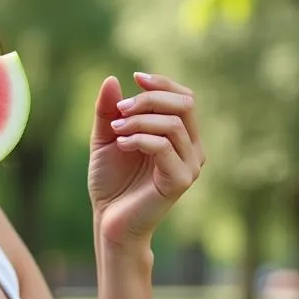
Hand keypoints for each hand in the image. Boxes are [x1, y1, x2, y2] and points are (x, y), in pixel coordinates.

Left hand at [88, 72, 204, 248]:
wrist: (108, 220)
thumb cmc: (110, 181)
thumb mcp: (106, 138)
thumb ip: (109, 111)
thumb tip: (113, 79)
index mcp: (180, 136)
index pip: (184, 97)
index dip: (162, 83)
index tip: (135, 78)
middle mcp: (192, 149)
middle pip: (184, 104)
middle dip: (150, 99)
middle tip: (121, 109)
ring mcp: (189, 166)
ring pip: (173, 125)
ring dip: (140, 120)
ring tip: (117, 130)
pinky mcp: (180, 181)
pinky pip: (165, 147)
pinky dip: (140, 139)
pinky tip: (121, 144)